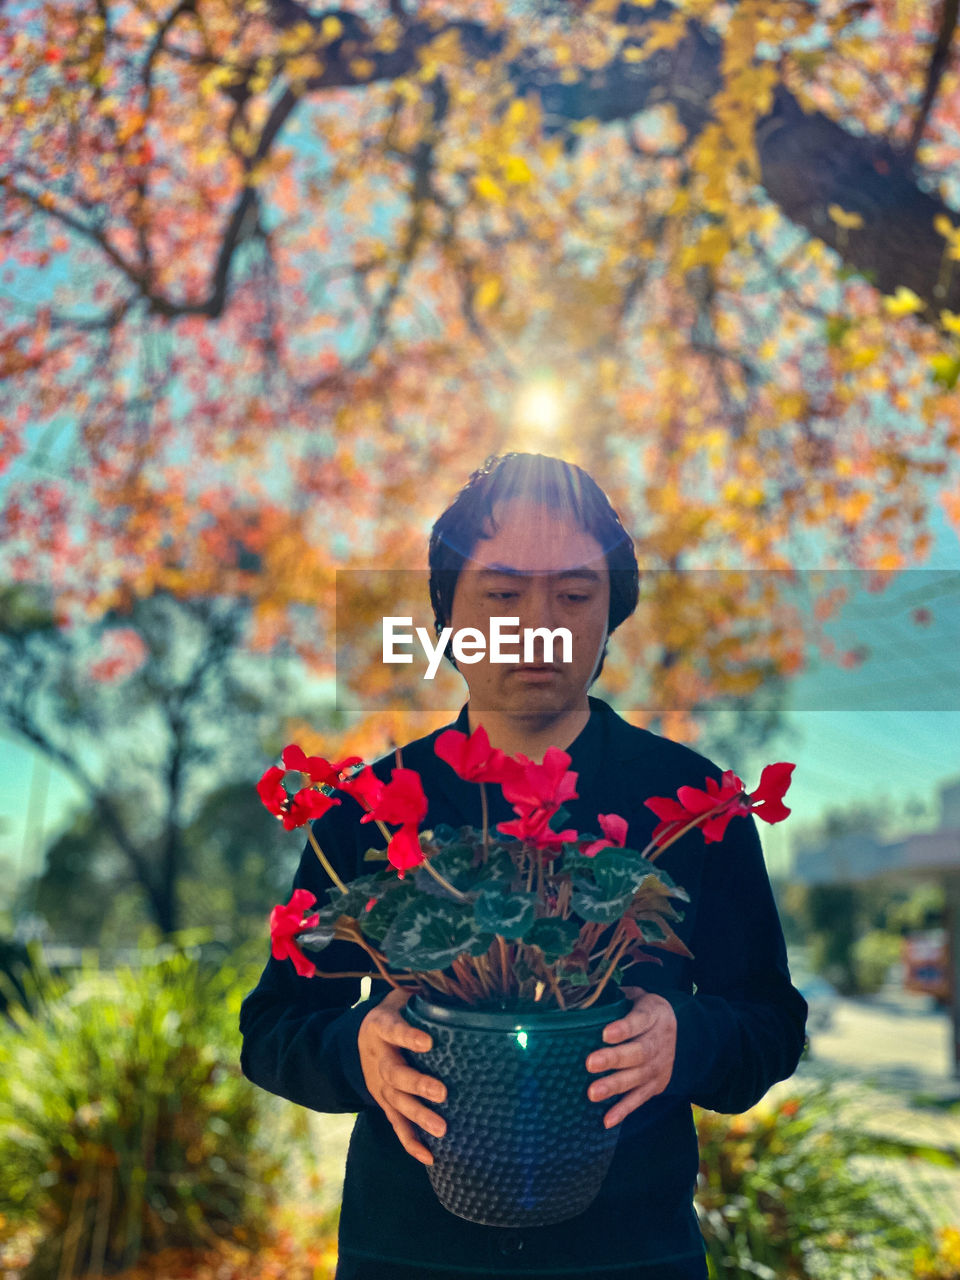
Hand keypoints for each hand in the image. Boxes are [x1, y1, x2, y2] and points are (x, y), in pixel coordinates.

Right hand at [357, 987, 446, 1164]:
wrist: (357, 1040)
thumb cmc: (392, 1014)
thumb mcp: (399, 997)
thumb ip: (422, 993)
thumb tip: (456, 983)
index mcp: (381, 1027)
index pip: (394, 1030)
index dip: (409, 1036)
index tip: (429, 1041)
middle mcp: (378, 1058)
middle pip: (395, 1074)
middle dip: (418, 1085)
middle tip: (443, 1093)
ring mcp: (380, 1085)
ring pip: (397, 1103)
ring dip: (419, 1117)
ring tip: (443, 1129)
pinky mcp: (385, 1104)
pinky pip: (396, 1125)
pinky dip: (411, 1142)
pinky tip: (430, 1157)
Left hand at [585, 985, 676, 1127]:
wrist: (686, 1032)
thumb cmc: (645, 1010)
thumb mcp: (637, 996)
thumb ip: (616, 997)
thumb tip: (583, 996)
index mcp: (654, 1014)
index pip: (639, 1020)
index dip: (624, 1028)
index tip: (605, 1033)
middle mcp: (659, 1041)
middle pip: (638, 1052)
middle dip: (614, 1059)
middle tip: (590, 1063)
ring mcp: (659, 1066)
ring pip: (638, 1077)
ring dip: (615, 1086)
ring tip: (592, 1093)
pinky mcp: (657, 1085)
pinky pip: (640, 1099)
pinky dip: (624, 1110)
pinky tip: (607, 1120)